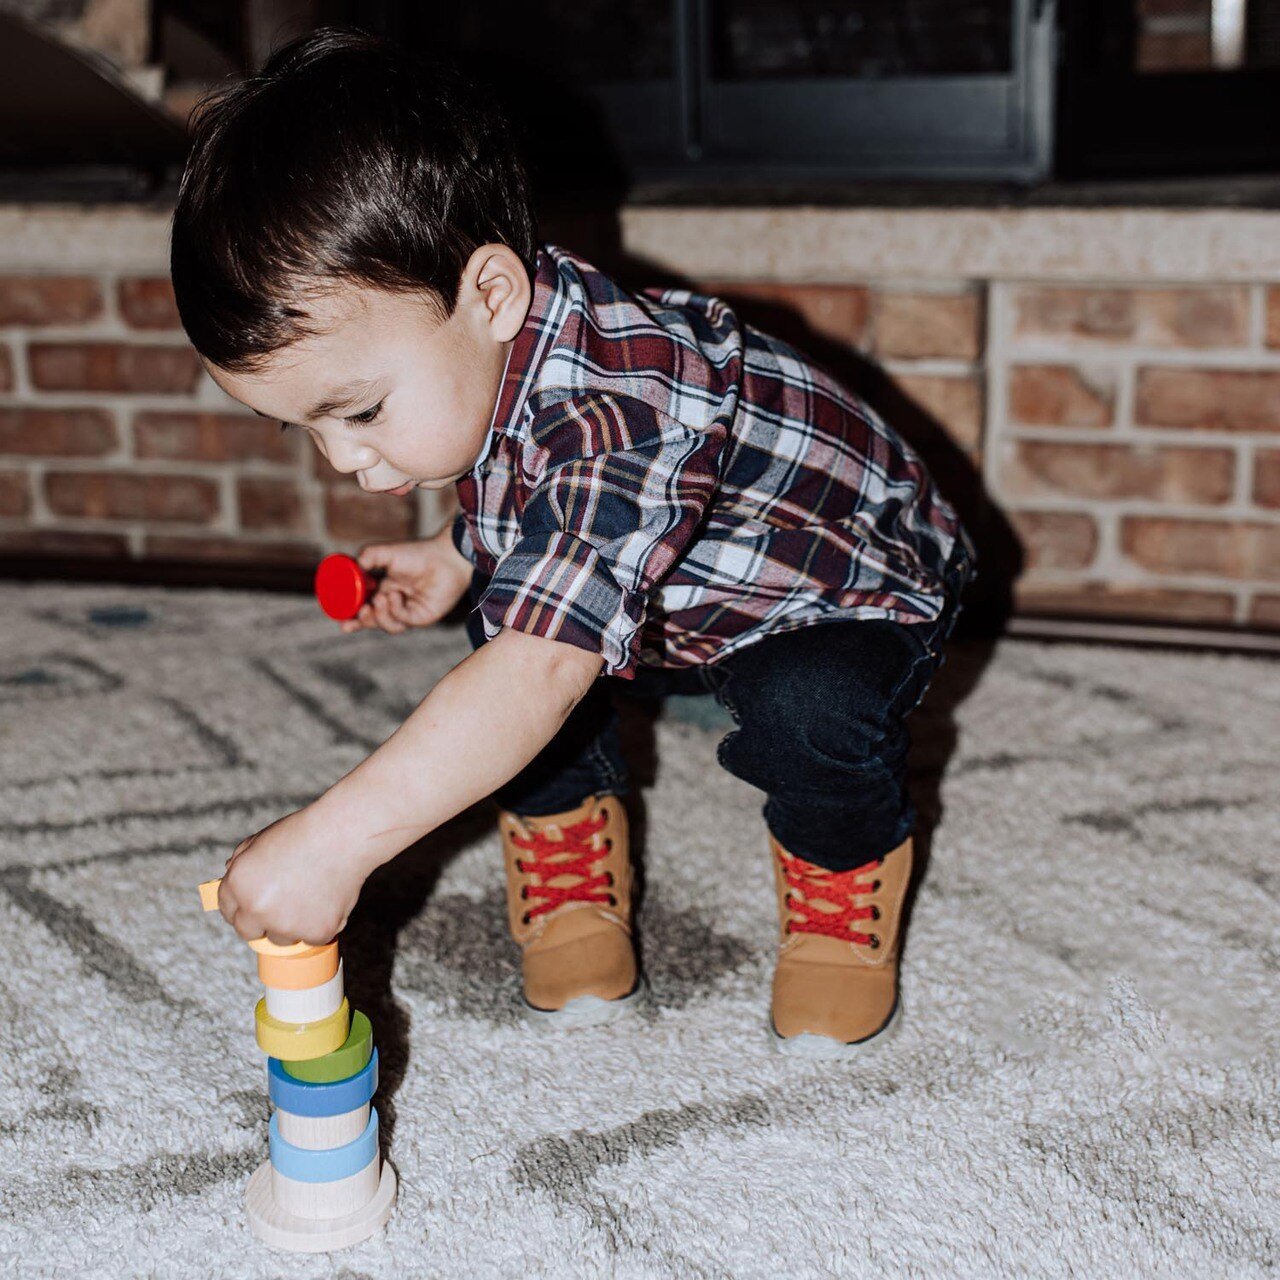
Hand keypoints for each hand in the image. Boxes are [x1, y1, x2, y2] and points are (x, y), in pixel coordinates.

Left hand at [218, 804, 369, 946]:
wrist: (342, 836)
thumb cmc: (304, 833)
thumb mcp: (262, 839)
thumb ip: (242, 859)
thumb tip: (231, 872)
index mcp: (238, 884)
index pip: (227, 910)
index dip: (241, 907)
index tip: (253, 907)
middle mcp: (256, 909)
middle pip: (249, 932)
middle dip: (261, 922)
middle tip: (282, 907)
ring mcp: (285, 925)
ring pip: (282, 938)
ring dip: (292, 925)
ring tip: (311, 895)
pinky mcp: (315, 933)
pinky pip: (314, 937)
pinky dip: (321, 923)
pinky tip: (329, 899)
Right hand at [340, 527, 471, 635]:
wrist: (444, 556)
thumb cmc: (418, 553)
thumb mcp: (385, 553)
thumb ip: (367, 557)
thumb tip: (353, 566)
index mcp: (385, 592)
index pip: (366, 610)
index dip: (353, 618)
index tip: (340, 620)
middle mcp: (397, 604)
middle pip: (375, 622)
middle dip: (364, 621)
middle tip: (361, 610)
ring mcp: (411, 612)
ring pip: (388, 625)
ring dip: (380, 615)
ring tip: (381, 599)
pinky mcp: (423, 617)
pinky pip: (404, 621)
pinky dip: (396, 611)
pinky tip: (396, 596)